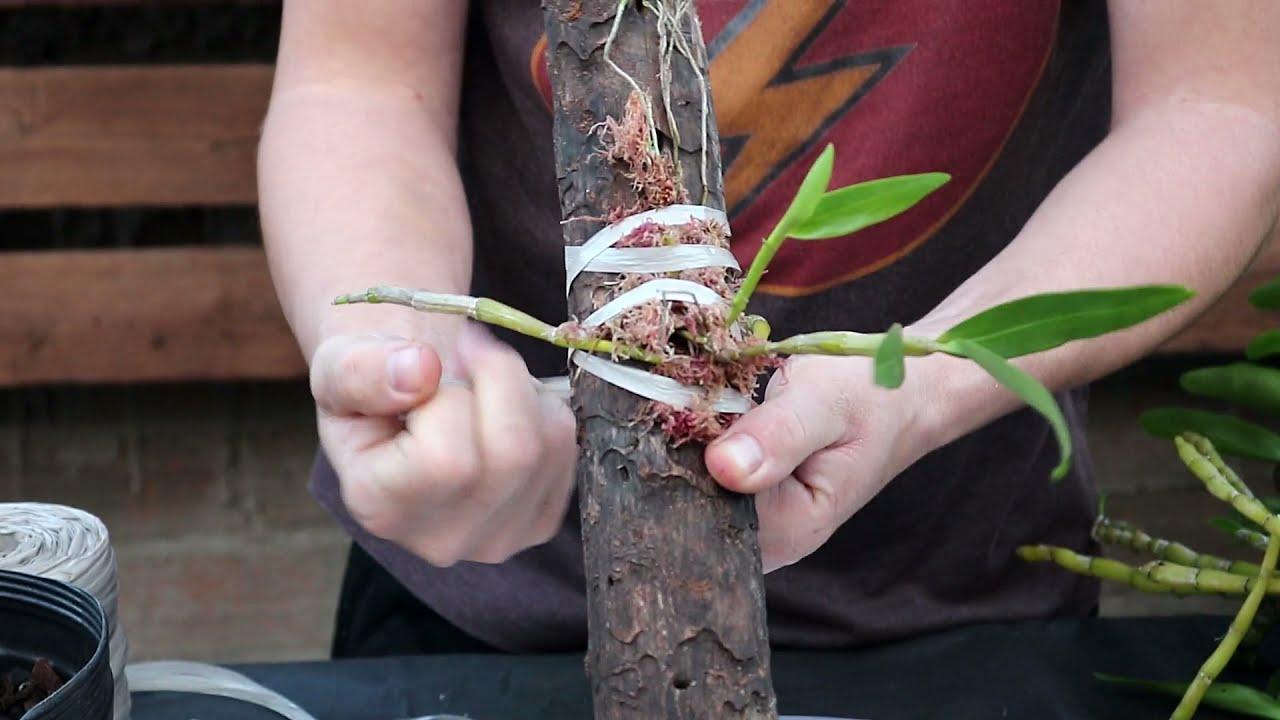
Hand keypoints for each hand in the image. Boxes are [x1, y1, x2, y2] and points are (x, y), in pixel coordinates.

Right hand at [308, 323, 577, 566]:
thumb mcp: (340, 362)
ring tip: (481, 379)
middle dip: (499, 379)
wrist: (401, 394)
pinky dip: (545, 408)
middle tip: (468, 351)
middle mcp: (441, 542)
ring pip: (546, 445)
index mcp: (380, 509)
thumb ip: (364, 369)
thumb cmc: (370, 380)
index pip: (445, 459)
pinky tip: (505, 405)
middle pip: (511, 453)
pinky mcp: (539, 523)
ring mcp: (498, 541)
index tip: (430, 362)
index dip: (448, 394)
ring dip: (523, 389)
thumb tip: (419, 371)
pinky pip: (566, 448)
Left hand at [704, 354, 931, 572]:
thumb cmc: (871, 396)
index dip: (686, 464)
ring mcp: (762, 528)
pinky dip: (703, 451)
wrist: (903, 396)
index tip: (684, 418)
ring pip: (697, 497)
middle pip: (695, 510)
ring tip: (711, 409)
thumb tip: (723, 468)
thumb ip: (778, 436)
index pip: (706, 510)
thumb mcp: (825, 402)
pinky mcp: (755, 507)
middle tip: (699, 406)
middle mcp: (773, 543)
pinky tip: (716, 421)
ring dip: (690, 451)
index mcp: (791, 529)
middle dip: (682, 458)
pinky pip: (710, 486)